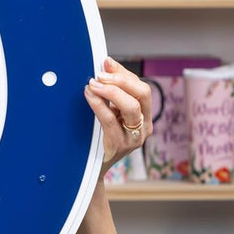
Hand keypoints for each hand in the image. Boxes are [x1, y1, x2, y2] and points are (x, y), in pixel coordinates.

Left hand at [84, 57, 152, 176]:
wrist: (91, 171)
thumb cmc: (98, 139)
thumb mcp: (110, 115)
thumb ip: (110, 96)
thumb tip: (104, 67)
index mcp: (144, 116)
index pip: (141, 88)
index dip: (124, 73)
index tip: (106, 62)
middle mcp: (144, 126)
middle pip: (143, 93)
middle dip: (121, 79)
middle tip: (99, 74)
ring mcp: (134, 138)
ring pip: (131, 107)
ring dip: (110, 90)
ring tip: (92, 83)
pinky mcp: (120, 145)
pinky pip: (110, 120)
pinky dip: (98, 104)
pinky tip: (88, 95)